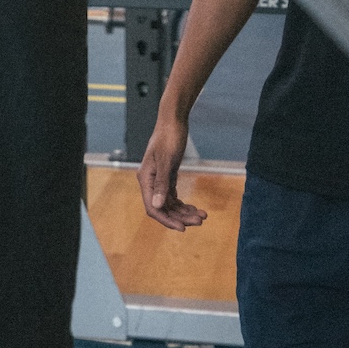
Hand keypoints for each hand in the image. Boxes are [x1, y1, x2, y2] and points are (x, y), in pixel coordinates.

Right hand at [137, 112, 207, 231]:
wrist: (174, 119)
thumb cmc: (169, 136)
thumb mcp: (167, 161)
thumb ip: (161, 184)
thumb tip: (157, 207)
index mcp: (146, 179)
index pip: (153, 208)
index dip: (167, 220)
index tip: (183, 228)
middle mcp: (150, 181)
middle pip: (163, 208)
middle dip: (181, 216)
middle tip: (200, 221)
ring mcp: (159, 179)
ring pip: (170, 204)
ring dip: (185, 212)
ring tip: (202, 215)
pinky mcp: (167, 176)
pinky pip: (173, 196)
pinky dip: (184, 203)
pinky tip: (195, 208)